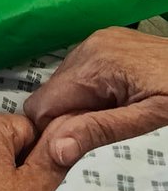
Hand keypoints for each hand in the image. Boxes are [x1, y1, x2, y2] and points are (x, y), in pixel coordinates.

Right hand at [25, 26, 167, 167]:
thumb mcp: (147, 119)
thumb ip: (100, 131)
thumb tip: (56, 150)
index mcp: (94, 65)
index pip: (41, 105)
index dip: (51, 131)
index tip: (71, 149)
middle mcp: (87, 46)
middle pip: (50, 94)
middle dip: (66, 118)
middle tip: (100, 133)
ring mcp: (94, 40)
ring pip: (62, 83)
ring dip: (77, 104)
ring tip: (112, 115)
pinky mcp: (102, 41)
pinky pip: (78, 70)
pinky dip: (88, 90)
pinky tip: (114, 99)